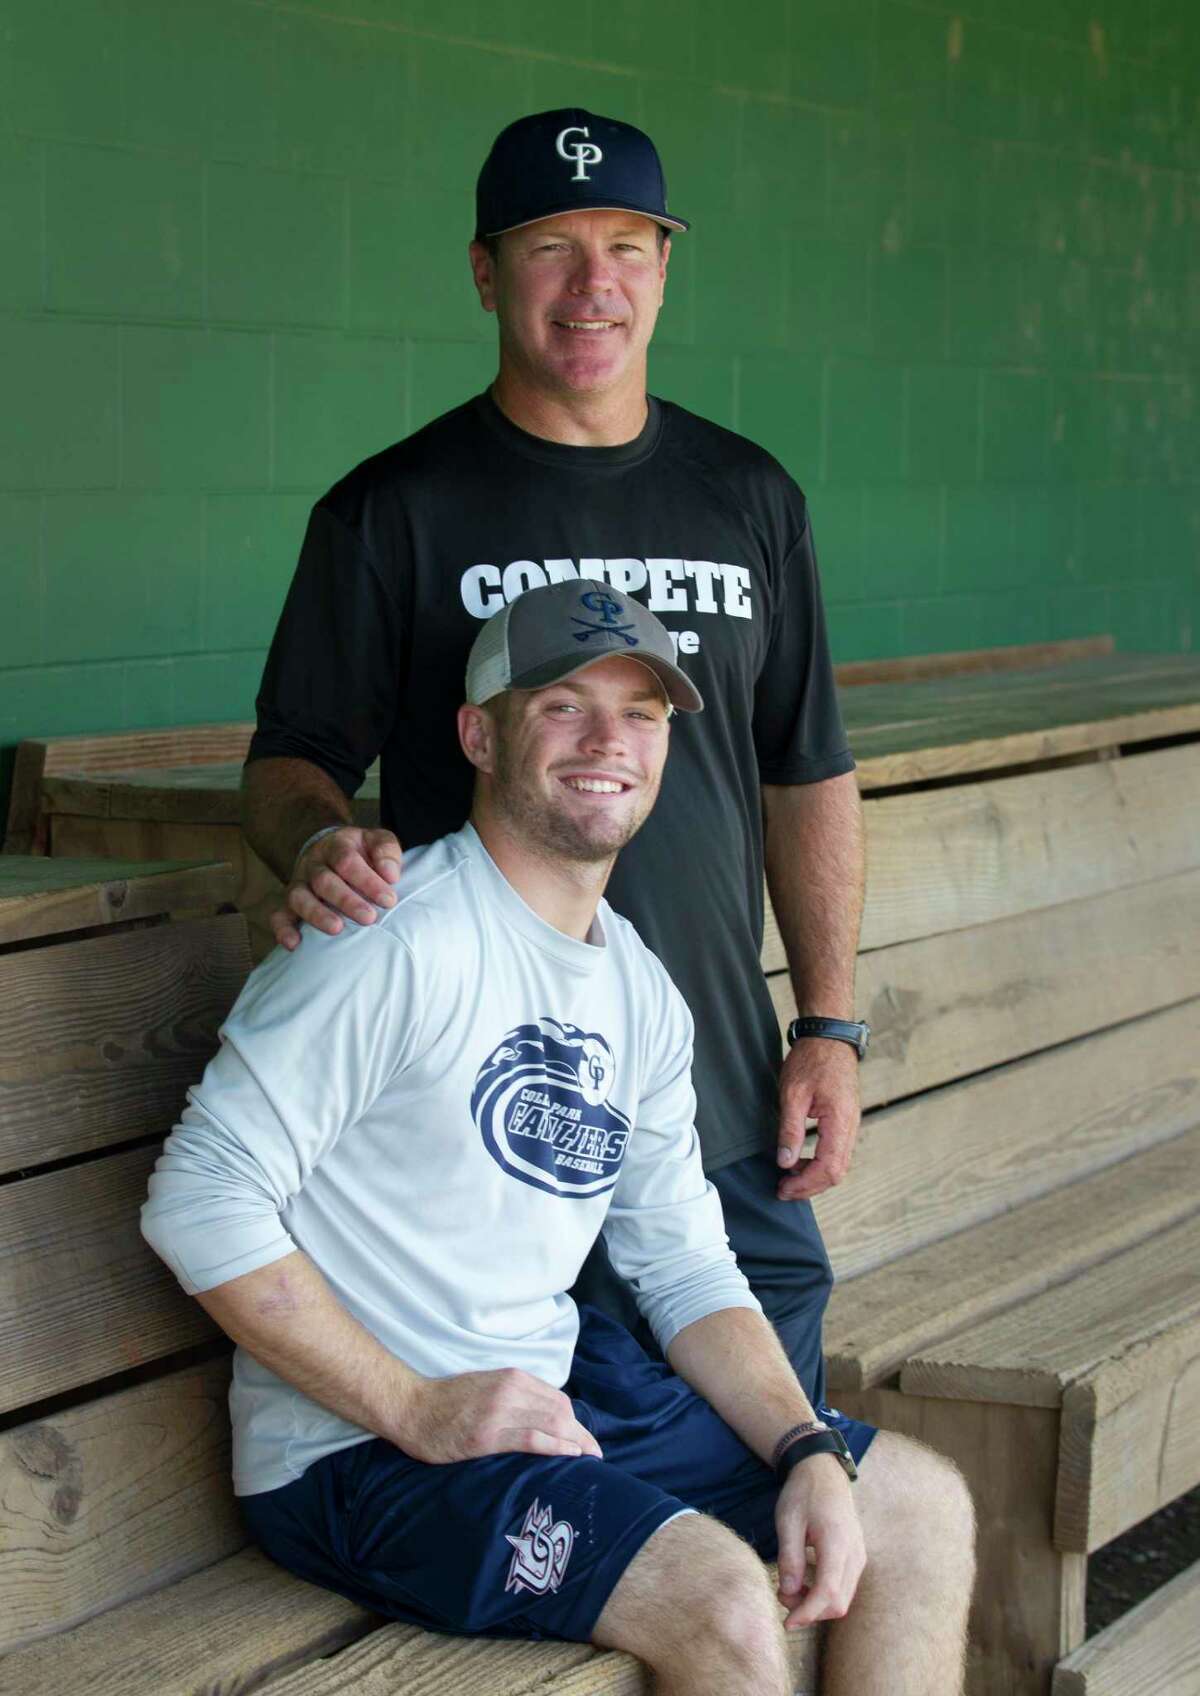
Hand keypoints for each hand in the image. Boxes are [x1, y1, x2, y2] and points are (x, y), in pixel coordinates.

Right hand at [270, 826, 402, 950]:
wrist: (331, 851)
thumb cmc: (361, 852)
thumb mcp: (377, 841)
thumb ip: (387, 852)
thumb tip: (391, 875)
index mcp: (336, 846)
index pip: (347, 860)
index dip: (367, 880)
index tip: (388, 900)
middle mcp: (313, 864)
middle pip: (324, 880)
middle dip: (346, 900)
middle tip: (369, 918)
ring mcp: (299, 884)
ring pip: (299, 897)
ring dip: (316, 914)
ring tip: (336, 929)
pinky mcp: (289, 904)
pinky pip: (279, 915)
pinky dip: (283, 930)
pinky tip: (294, 945)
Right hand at [400, 1367, 603, 1465]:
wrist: (412, 1407)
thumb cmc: (447, 1401)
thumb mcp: (486, 1387)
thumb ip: (513, 1396)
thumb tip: (540, 1414)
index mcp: (511, 1377)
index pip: (556, 1399)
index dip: (575, 1421)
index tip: (585, 1438)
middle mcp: (510, 1391)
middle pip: (559, 1412)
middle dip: (581, 1434)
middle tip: (595, 1454)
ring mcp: (499, 1412)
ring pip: (551, 1423)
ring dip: (575, 1442)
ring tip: (589, 1459)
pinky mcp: (487, 1435)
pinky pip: (531, 1438)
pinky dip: (555, 1446)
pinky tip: (570, 1455)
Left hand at [774, 1452, 865, 1628]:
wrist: (824, 1472)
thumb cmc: (804, 1493)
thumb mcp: (788, 1521)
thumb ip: (790, 1557)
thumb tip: (789, 1591)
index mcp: (837, 1543)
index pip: (828, 1593)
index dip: (808, 1613)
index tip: (787, 1623)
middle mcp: (854, 1554)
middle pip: (838, 1603)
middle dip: (809, 1609)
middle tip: (782, 1592)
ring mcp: (858, 1556)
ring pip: (843, 1598)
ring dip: (816, 1603)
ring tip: (790, 1586)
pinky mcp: (855, 1557)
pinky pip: (844, 1586)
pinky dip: (824, 1593)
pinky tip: (804, 1580)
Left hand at [776, 1038, 860, 1200]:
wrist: (829, 1038)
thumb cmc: (811, 1060)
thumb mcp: (792, 1094)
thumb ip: (790, 1130)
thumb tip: (785, 1163)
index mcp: (840, 1121)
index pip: (828, 1167)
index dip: (805, 1184)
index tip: (783, 1188)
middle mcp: (851, 1126)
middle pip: (836, 1172)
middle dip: (810, 1186)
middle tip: (782, 1190)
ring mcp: (851, 1124)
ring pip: (838, 1164)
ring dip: (814, 1176)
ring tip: (788, 1177)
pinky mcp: (846, 1121)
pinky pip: (837, 1152)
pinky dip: (819, 1163)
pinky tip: (799, 1160)